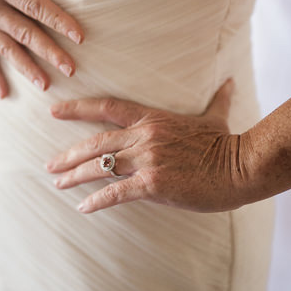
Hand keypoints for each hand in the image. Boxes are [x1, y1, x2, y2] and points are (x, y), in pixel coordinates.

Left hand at [46, 80, 255, 213]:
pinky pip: (116, 192)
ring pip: (100, 165)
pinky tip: (83, 208)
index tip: (54, 110)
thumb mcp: (217, 117)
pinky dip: (97, 200)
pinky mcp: (154, 183)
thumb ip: (217, 99)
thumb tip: (229, 81)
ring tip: (57, 184)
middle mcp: (144, 136)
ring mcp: (148, 159)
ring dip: (75, 176)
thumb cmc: (227, 143)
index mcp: (152, 118)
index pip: (107, 107)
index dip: (78, 108)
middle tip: (49, 165)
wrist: (242, 165)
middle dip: (68, 154)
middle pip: (96, 141)